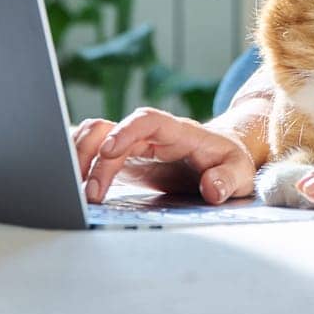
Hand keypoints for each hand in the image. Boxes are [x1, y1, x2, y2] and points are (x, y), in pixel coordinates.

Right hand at [73, 108, 256, 204]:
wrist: (221, 159)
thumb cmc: (229, 163)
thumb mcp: (239, 173)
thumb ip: (227, 179)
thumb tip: (211, 189)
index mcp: (178, 131)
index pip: (147, 119)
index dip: (125, 131)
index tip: (109, 152)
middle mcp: (150, 134)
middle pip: (110, 129)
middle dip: (94, 158)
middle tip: (91, 194)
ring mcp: (133, 145)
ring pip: (95, 135)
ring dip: (80, 158)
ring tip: (78, 192)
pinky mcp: (123, 159)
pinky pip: (93, 150)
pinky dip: (78, 163)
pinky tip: (73, 185)